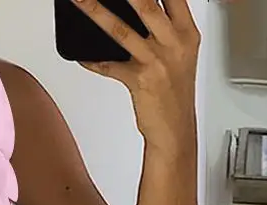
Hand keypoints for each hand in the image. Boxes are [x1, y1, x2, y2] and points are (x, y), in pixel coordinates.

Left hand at [71, 0, 202, 154]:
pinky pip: (109, 66)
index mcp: (187, 31)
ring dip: (98, 12)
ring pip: (122, 30)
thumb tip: (138, 11)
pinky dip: (92, 61)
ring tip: (81, 0)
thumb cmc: (174, 93)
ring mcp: (157, 60)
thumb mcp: (180, 53)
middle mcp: (174, 42)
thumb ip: (164, 29)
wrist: (175, 129)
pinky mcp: (140, 80)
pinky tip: (79, 56)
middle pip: (147, 4)